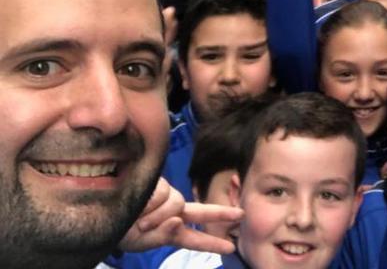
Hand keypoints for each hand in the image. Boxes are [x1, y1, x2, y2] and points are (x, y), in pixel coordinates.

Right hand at [118, 177, 242, 254]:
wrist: (101, 212)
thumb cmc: (120, 229)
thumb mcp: (142, 241)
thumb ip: (164, 235)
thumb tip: (180, 220)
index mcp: (170, 229)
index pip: (194, 237)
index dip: (211, 242)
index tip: (230, 247)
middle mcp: (172, 210)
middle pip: (200, 210)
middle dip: (221, 213)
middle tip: (241, 215)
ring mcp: (166, 196)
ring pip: (177, 205)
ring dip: (158, 216)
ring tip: (139, 220)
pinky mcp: (158, 183)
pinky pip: (163, 195)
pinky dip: (151, 204)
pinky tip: (138, 205)